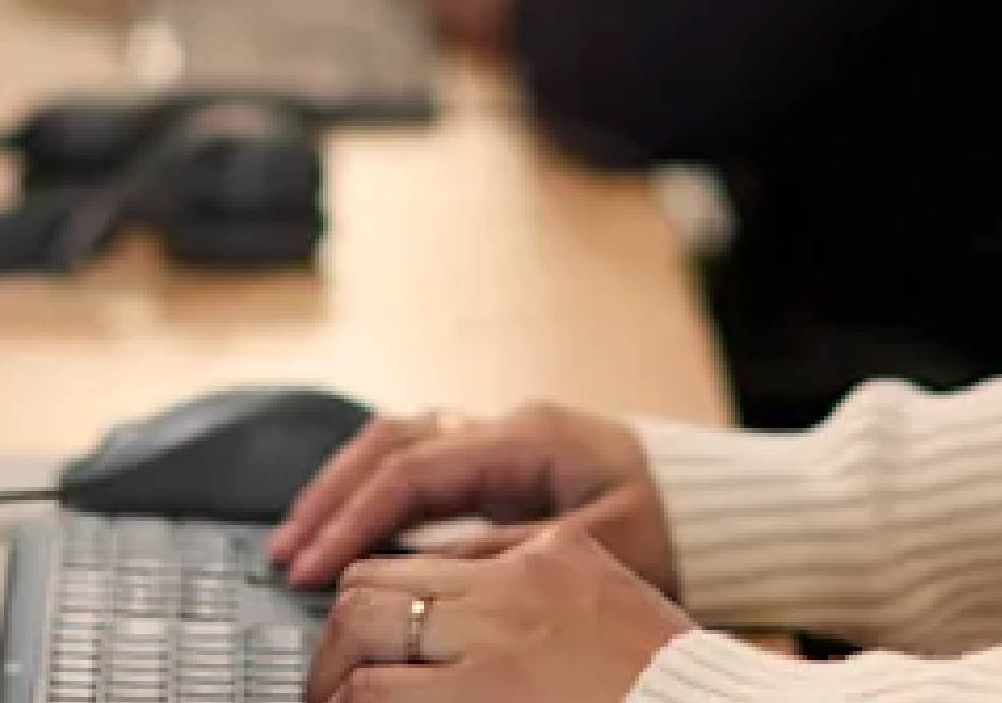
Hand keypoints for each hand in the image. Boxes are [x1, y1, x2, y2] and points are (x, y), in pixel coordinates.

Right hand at [272, 402, 675, 595]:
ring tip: (301, 543)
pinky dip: (380, 494)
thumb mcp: (592, 550)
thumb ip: (509, 555)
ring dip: (347, 490)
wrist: (715, 506)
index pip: (415, 470)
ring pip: (401, 445)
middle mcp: (507, 427)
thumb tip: (423, 573)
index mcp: (529, 437)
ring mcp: (503, 440)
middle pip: (393, 443)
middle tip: (286, 555)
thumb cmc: (669, 526)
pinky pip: (424, 465)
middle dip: (332, 496)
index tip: (313, 569)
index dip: (355, 519)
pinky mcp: (505, 463)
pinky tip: (353, 535)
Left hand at [312, 531, 695, 702]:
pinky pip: (377, 695)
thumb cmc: (668, 688)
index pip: (435, 559)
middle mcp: (515, 584)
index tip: (362, 641)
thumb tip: (471, 635)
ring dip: (333, 679)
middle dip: (337, 638)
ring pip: (360, 632)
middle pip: (378, 584)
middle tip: (326, 686)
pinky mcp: (481, 694)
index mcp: (554, 555)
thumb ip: (543, 609)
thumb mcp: (609, 618)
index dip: (381, 602)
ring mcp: (495, 639)